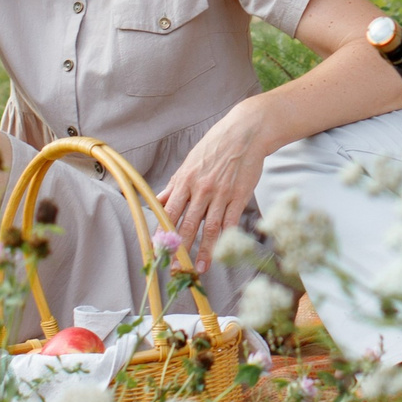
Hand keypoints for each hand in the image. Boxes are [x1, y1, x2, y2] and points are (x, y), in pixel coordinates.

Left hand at [158, 104, 268, 269]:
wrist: (245, 133)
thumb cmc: (215, 146)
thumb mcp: (189, 162)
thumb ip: (174, 185)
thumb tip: (156, 200)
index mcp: (185, 180)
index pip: (169, 211)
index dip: (163, 232)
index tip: (158, 249)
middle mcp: (201, 189)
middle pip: (188, 224)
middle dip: (180, 249)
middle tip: (175, 268)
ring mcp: (221, 194)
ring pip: (210, 228)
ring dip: (204, 250)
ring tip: (200, 268)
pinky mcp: (239, 196)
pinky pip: (231, 222)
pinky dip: (226, 238)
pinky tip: (222, 252)